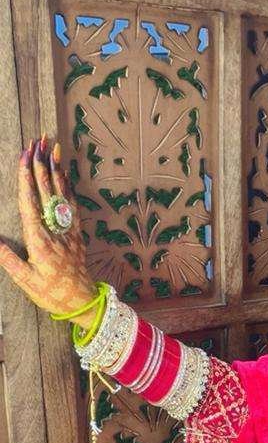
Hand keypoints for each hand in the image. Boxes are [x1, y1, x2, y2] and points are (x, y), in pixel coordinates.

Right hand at [0, 136, 97, 319]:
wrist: (83, 302)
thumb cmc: (52, 294)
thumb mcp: (26, 281)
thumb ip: (9, 260)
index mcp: (39, 240)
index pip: (30, 202)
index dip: (27, 177)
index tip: (25, 156)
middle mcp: (55, 229)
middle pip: (47, 190)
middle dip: (41, 163)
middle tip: (38, 140)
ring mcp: (68, 229)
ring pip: (61, 193)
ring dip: (56, 168)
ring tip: (53, 146)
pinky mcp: (76, 232)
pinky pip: (72, 203)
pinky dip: (68, 185)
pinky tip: (65, 172)